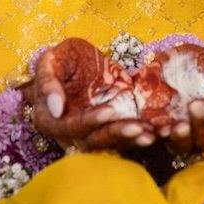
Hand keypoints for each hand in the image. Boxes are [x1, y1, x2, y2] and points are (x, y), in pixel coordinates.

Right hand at [31, 38, 156, 153]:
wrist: (80, 62)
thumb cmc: (62, 59)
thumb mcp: (51, 60)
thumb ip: (48, 81)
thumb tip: (56, 109)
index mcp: (49, 118)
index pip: (68, 127)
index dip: (89, 121)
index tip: (109, 111)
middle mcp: (69, 133)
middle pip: (92, 141)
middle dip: (116, 134)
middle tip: (137, 127)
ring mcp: (91, 133)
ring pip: (109, 144)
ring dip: (130, 140)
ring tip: (149, 134)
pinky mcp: (109, 129)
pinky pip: (123, 139)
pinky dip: (139, 138)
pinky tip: (155, 133)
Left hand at [143, 44, 203, 159]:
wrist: (170, 62)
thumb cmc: (203, 65)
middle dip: (202, 123)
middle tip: (196, 106)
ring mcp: (182, 132)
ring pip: (185, 145)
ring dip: (182, 137)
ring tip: (178, 126)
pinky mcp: (160, 132)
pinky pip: (158, 141)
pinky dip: (158, 137)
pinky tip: (158, 129)